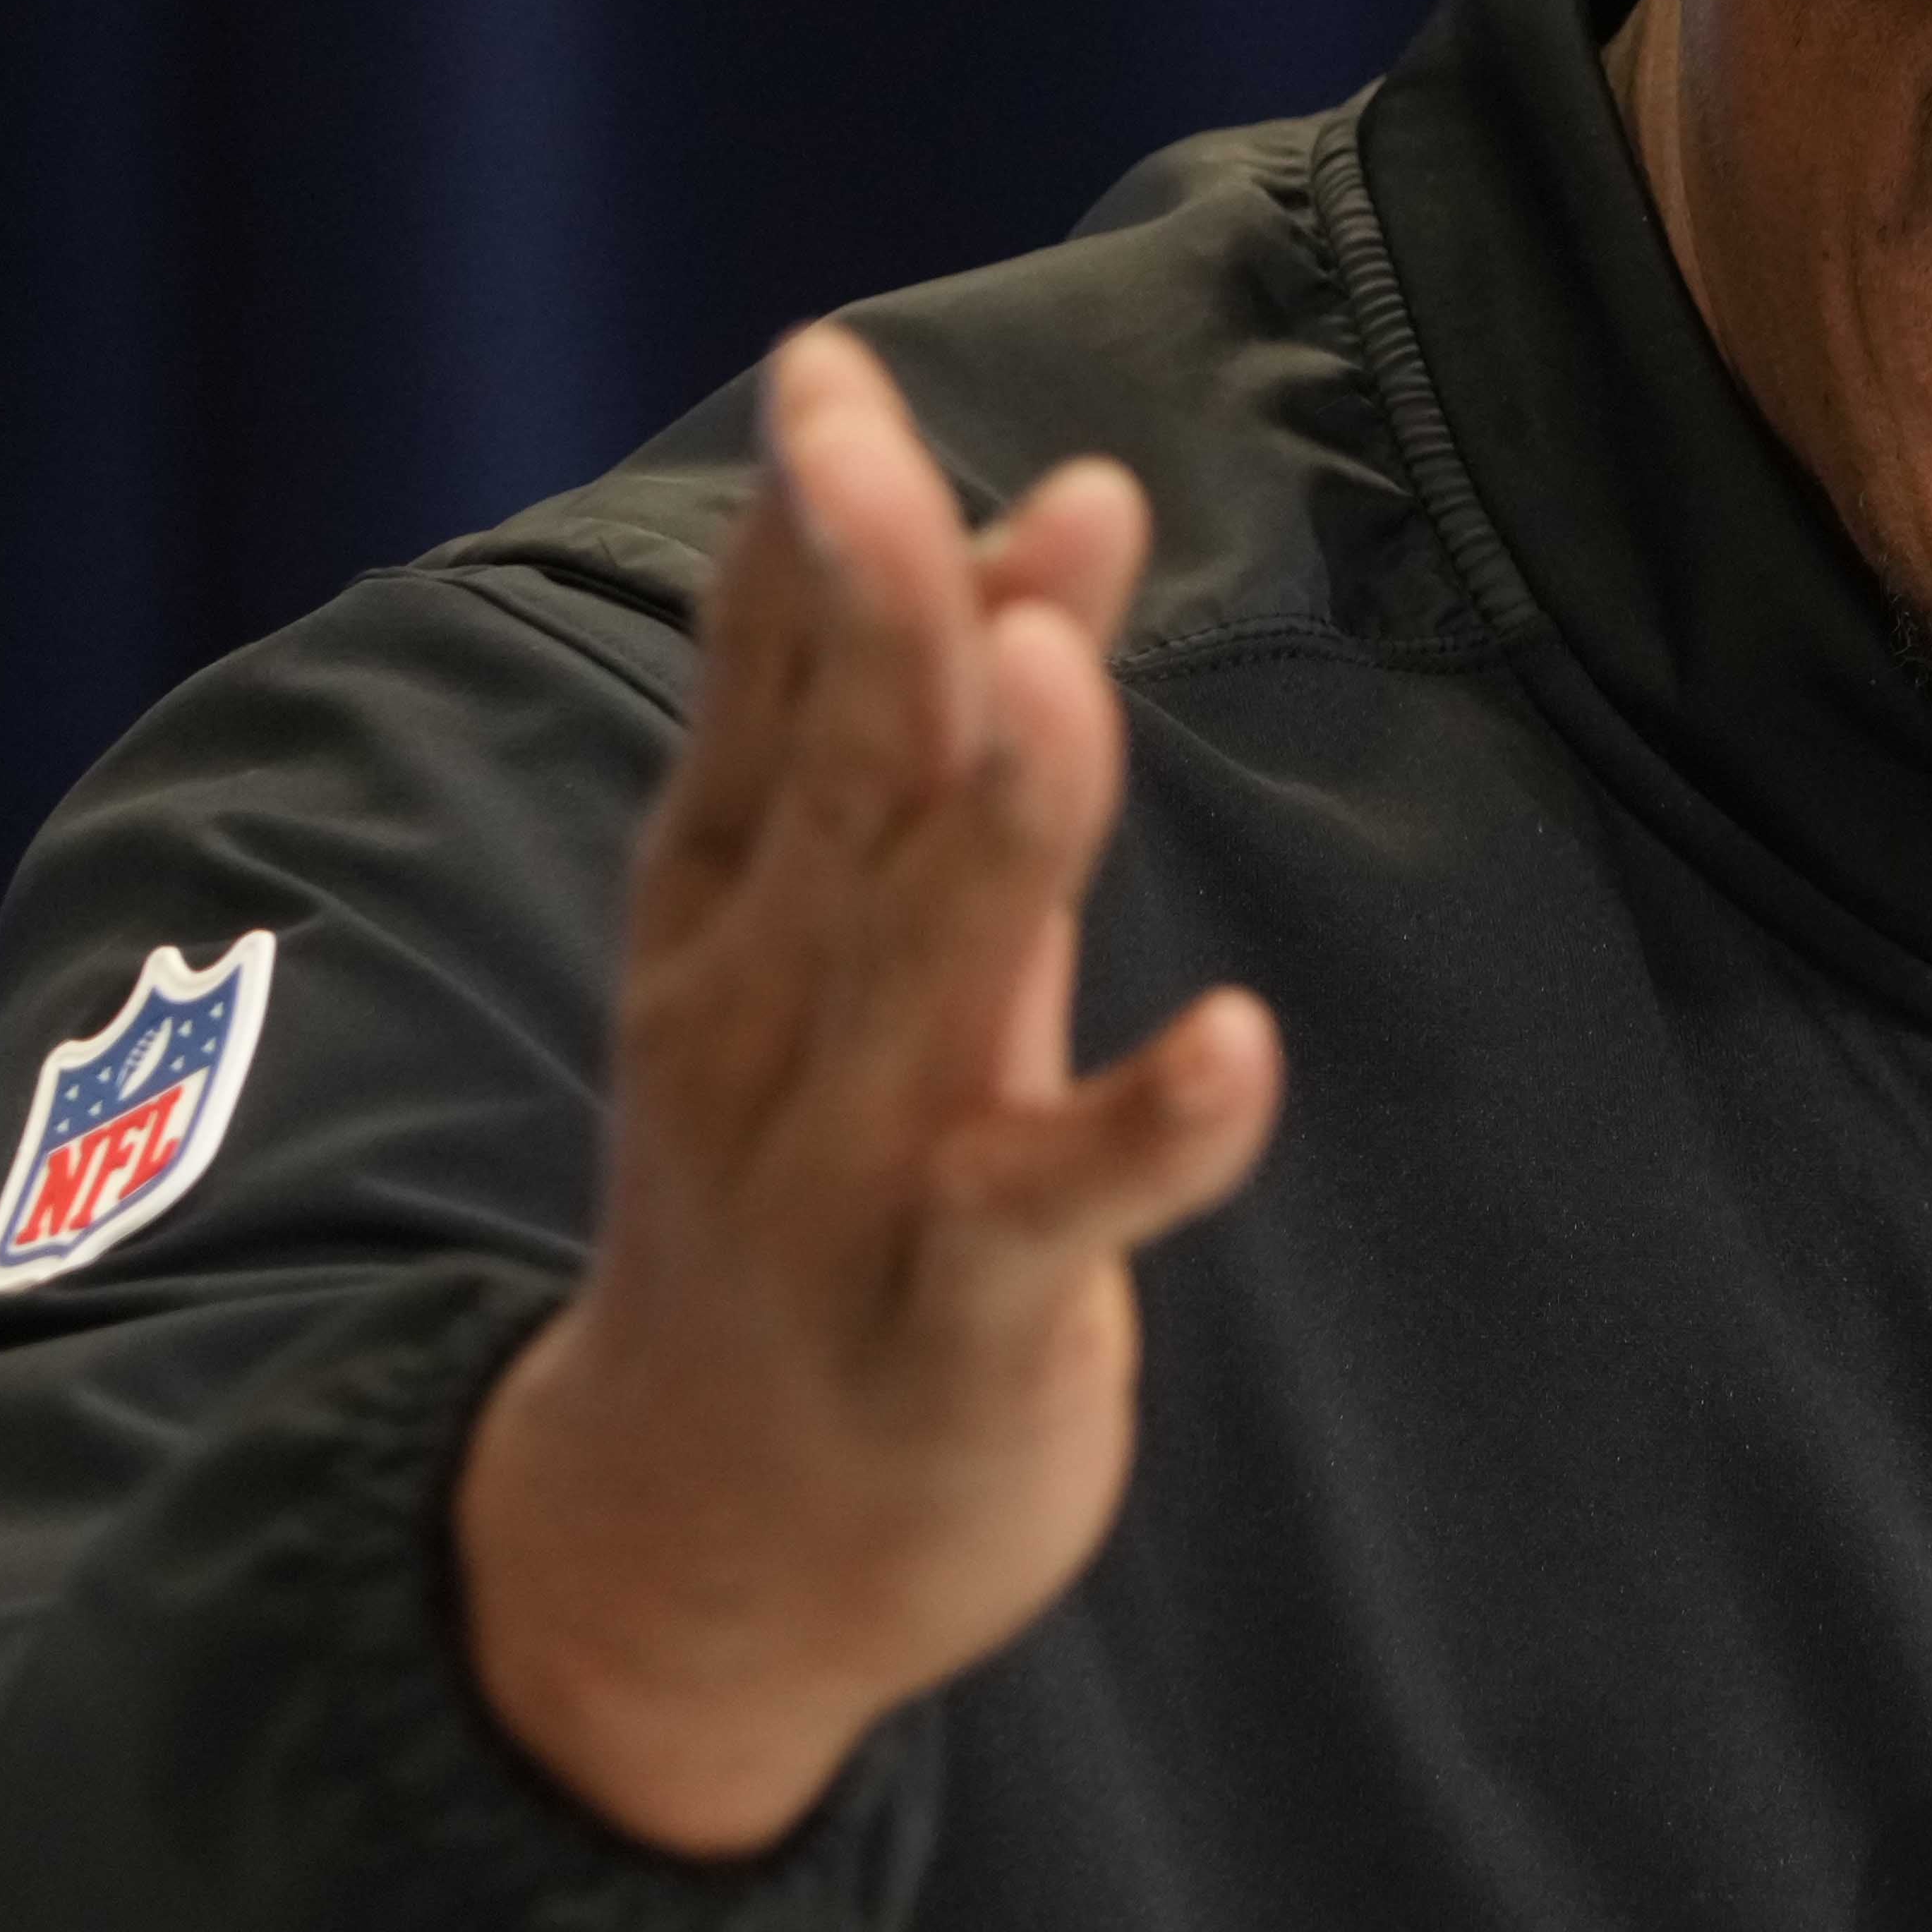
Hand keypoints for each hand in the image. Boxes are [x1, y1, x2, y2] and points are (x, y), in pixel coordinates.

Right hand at [456, 324, 1282, 1855]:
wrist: (694, 1558)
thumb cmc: (812, 1183)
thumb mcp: (873, 944)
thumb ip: (963, 733)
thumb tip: (1072, 500)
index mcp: (734, 923)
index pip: (765, 700)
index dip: (806, 538)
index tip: (827, 373)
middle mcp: (768, 1029)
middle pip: (837, 790)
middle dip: (874, 613)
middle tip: (876, 443)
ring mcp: (850, 1181)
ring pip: (930, 970)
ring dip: (1001, 817)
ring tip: (1057, 669)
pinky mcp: (958, 1328)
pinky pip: (1053, 1216)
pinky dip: (1149, 1131)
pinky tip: (1237, 1044)